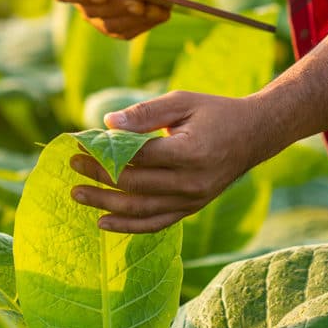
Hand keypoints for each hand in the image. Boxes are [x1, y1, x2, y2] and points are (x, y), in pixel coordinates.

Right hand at [51, 0, 181, 39]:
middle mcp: (83, 0)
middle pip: (91, 10)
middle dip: (115, 5)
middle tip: (135, 1)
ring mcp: (99, 17)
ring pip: (110, 24)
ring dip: (132, 16)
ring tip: (150, 6)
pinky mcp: (120, 29)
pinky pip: (130, 30)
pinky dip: (147, 21)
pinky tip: (161, 11)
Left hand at [69, 90, 280, 232]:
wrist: (254, 135)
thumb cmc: (214, 113)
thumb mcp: (182, 101)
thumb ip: (144, 113)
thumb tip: (107, 123)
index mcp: (190, 151)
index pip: (137, 156)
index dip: (105, 151)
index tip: (80, 143)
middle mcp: (192, 182)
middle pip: (134, 184)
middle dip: (99, 175)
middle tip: (73, 165)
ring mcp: (193, 200)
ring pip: (141, 209)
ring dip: (105, 204)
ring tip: (77, 195)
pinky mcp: (192, 209)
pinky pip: (156, 223)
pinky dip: (128, 226)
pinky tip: (103, 222)